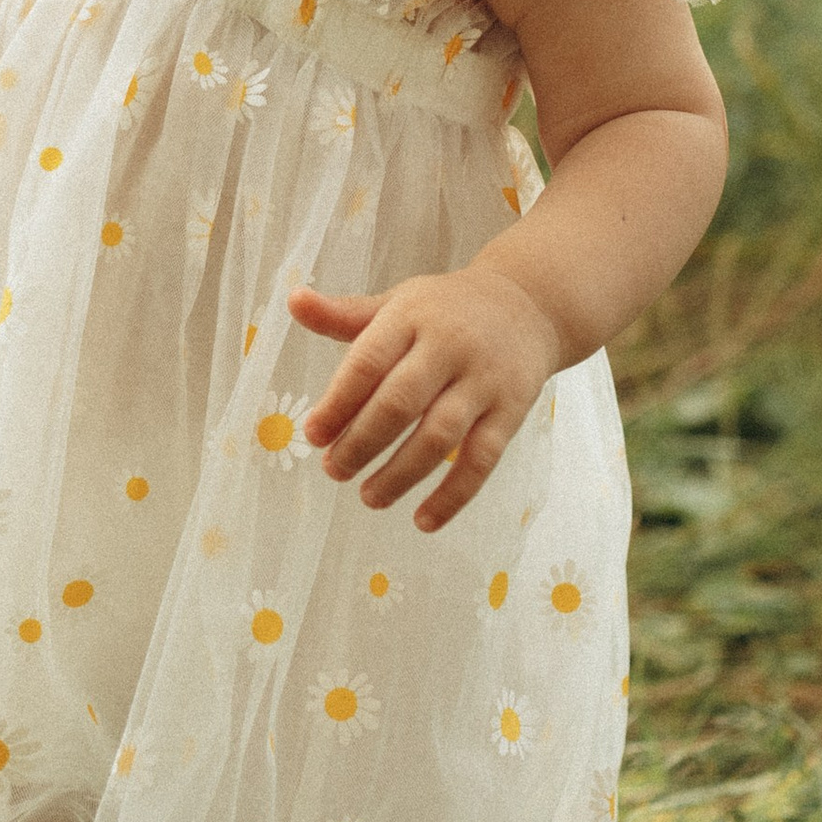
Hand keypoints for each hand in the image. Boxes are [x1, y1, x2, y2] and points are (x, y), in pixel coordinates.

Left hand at [289, 265, 563, 531]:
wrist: (529, 305)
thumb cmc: (445, 311)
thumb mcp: (397, 303)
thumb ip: (344, 315)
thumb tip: (293, 300)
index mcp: (412, 317)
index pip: (368, 362)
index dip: (338, 402)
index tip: (313, 434)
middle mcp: (449, 346)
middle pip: (401, 402)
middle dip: (362, 442)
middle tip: (334, 471)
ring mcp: (483, 381)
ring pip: (440, 436)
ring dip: (400, 474)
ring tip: (369, 497)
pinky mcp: (511, 411)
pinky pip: (482, 459)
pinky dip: (453, 495)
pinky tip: (423, 521)